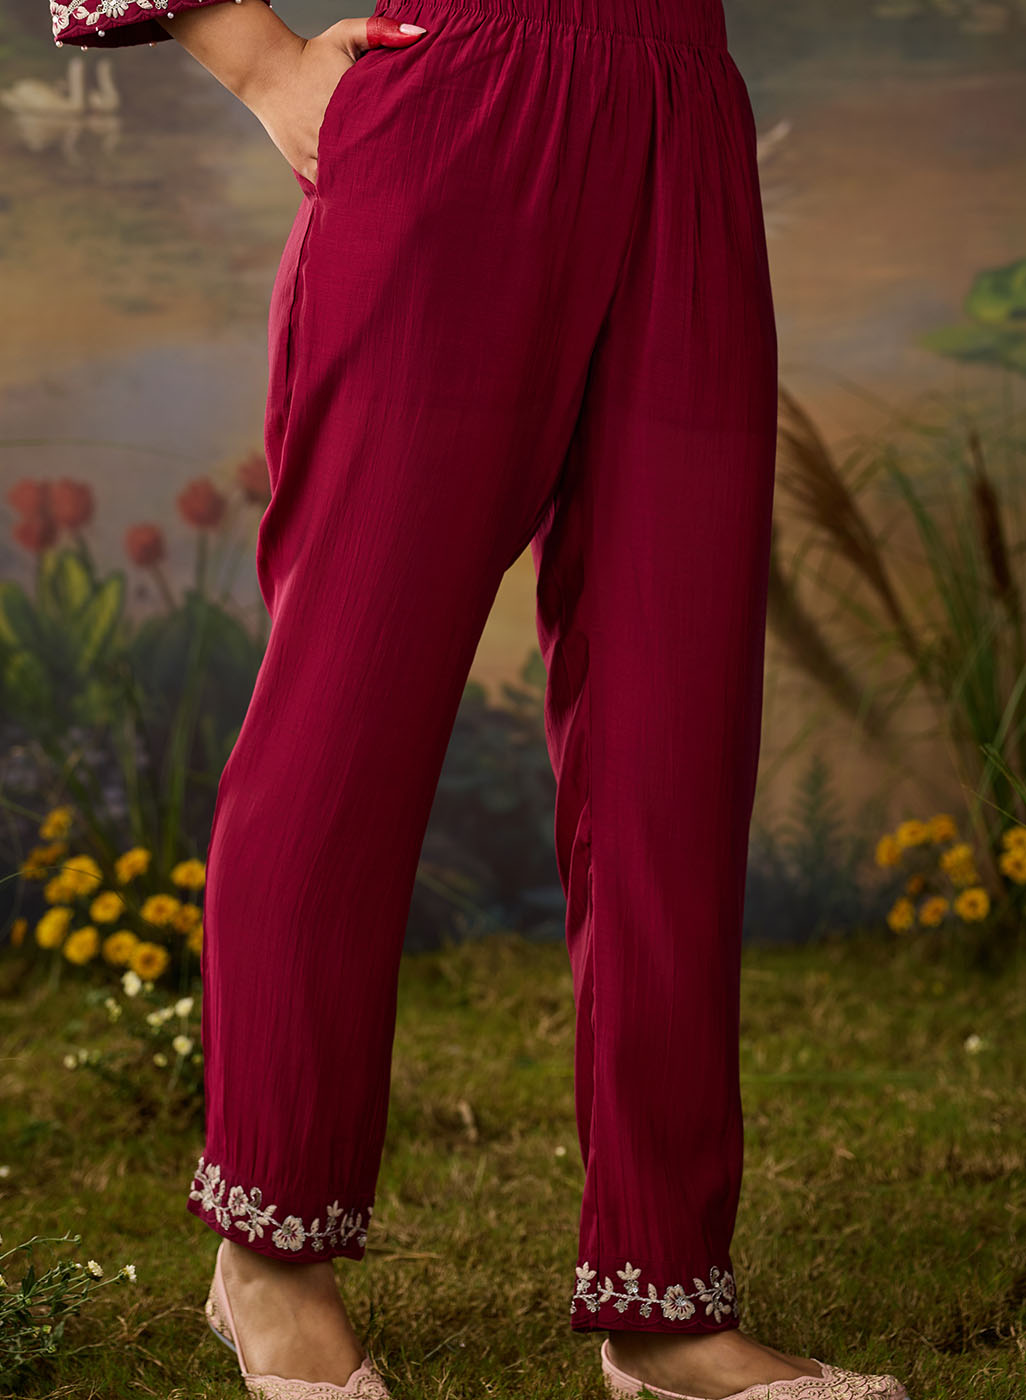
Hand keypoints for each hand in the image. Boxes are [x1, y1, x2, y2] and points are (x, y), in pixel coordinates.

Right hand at [244, 15, 427, 185]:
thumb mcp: (344, 35)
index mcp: (349, 102)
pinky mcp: (304, 164)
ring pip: (349, 175)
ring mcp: (316, 150)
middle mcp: (332, 129)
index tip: (416, 145)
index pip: (387, 129)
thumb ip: (380, 30)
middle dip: (387, 163)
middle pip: (370, 157)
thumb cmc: (311, 54)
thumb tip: (421, 33)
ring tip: (385, 188)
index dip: (403, 140)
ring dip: (364, 180)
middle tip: (407, 173)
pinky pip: (329, 185)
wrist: (266, 69)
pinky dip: (341, 188)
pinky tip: (356, 191)